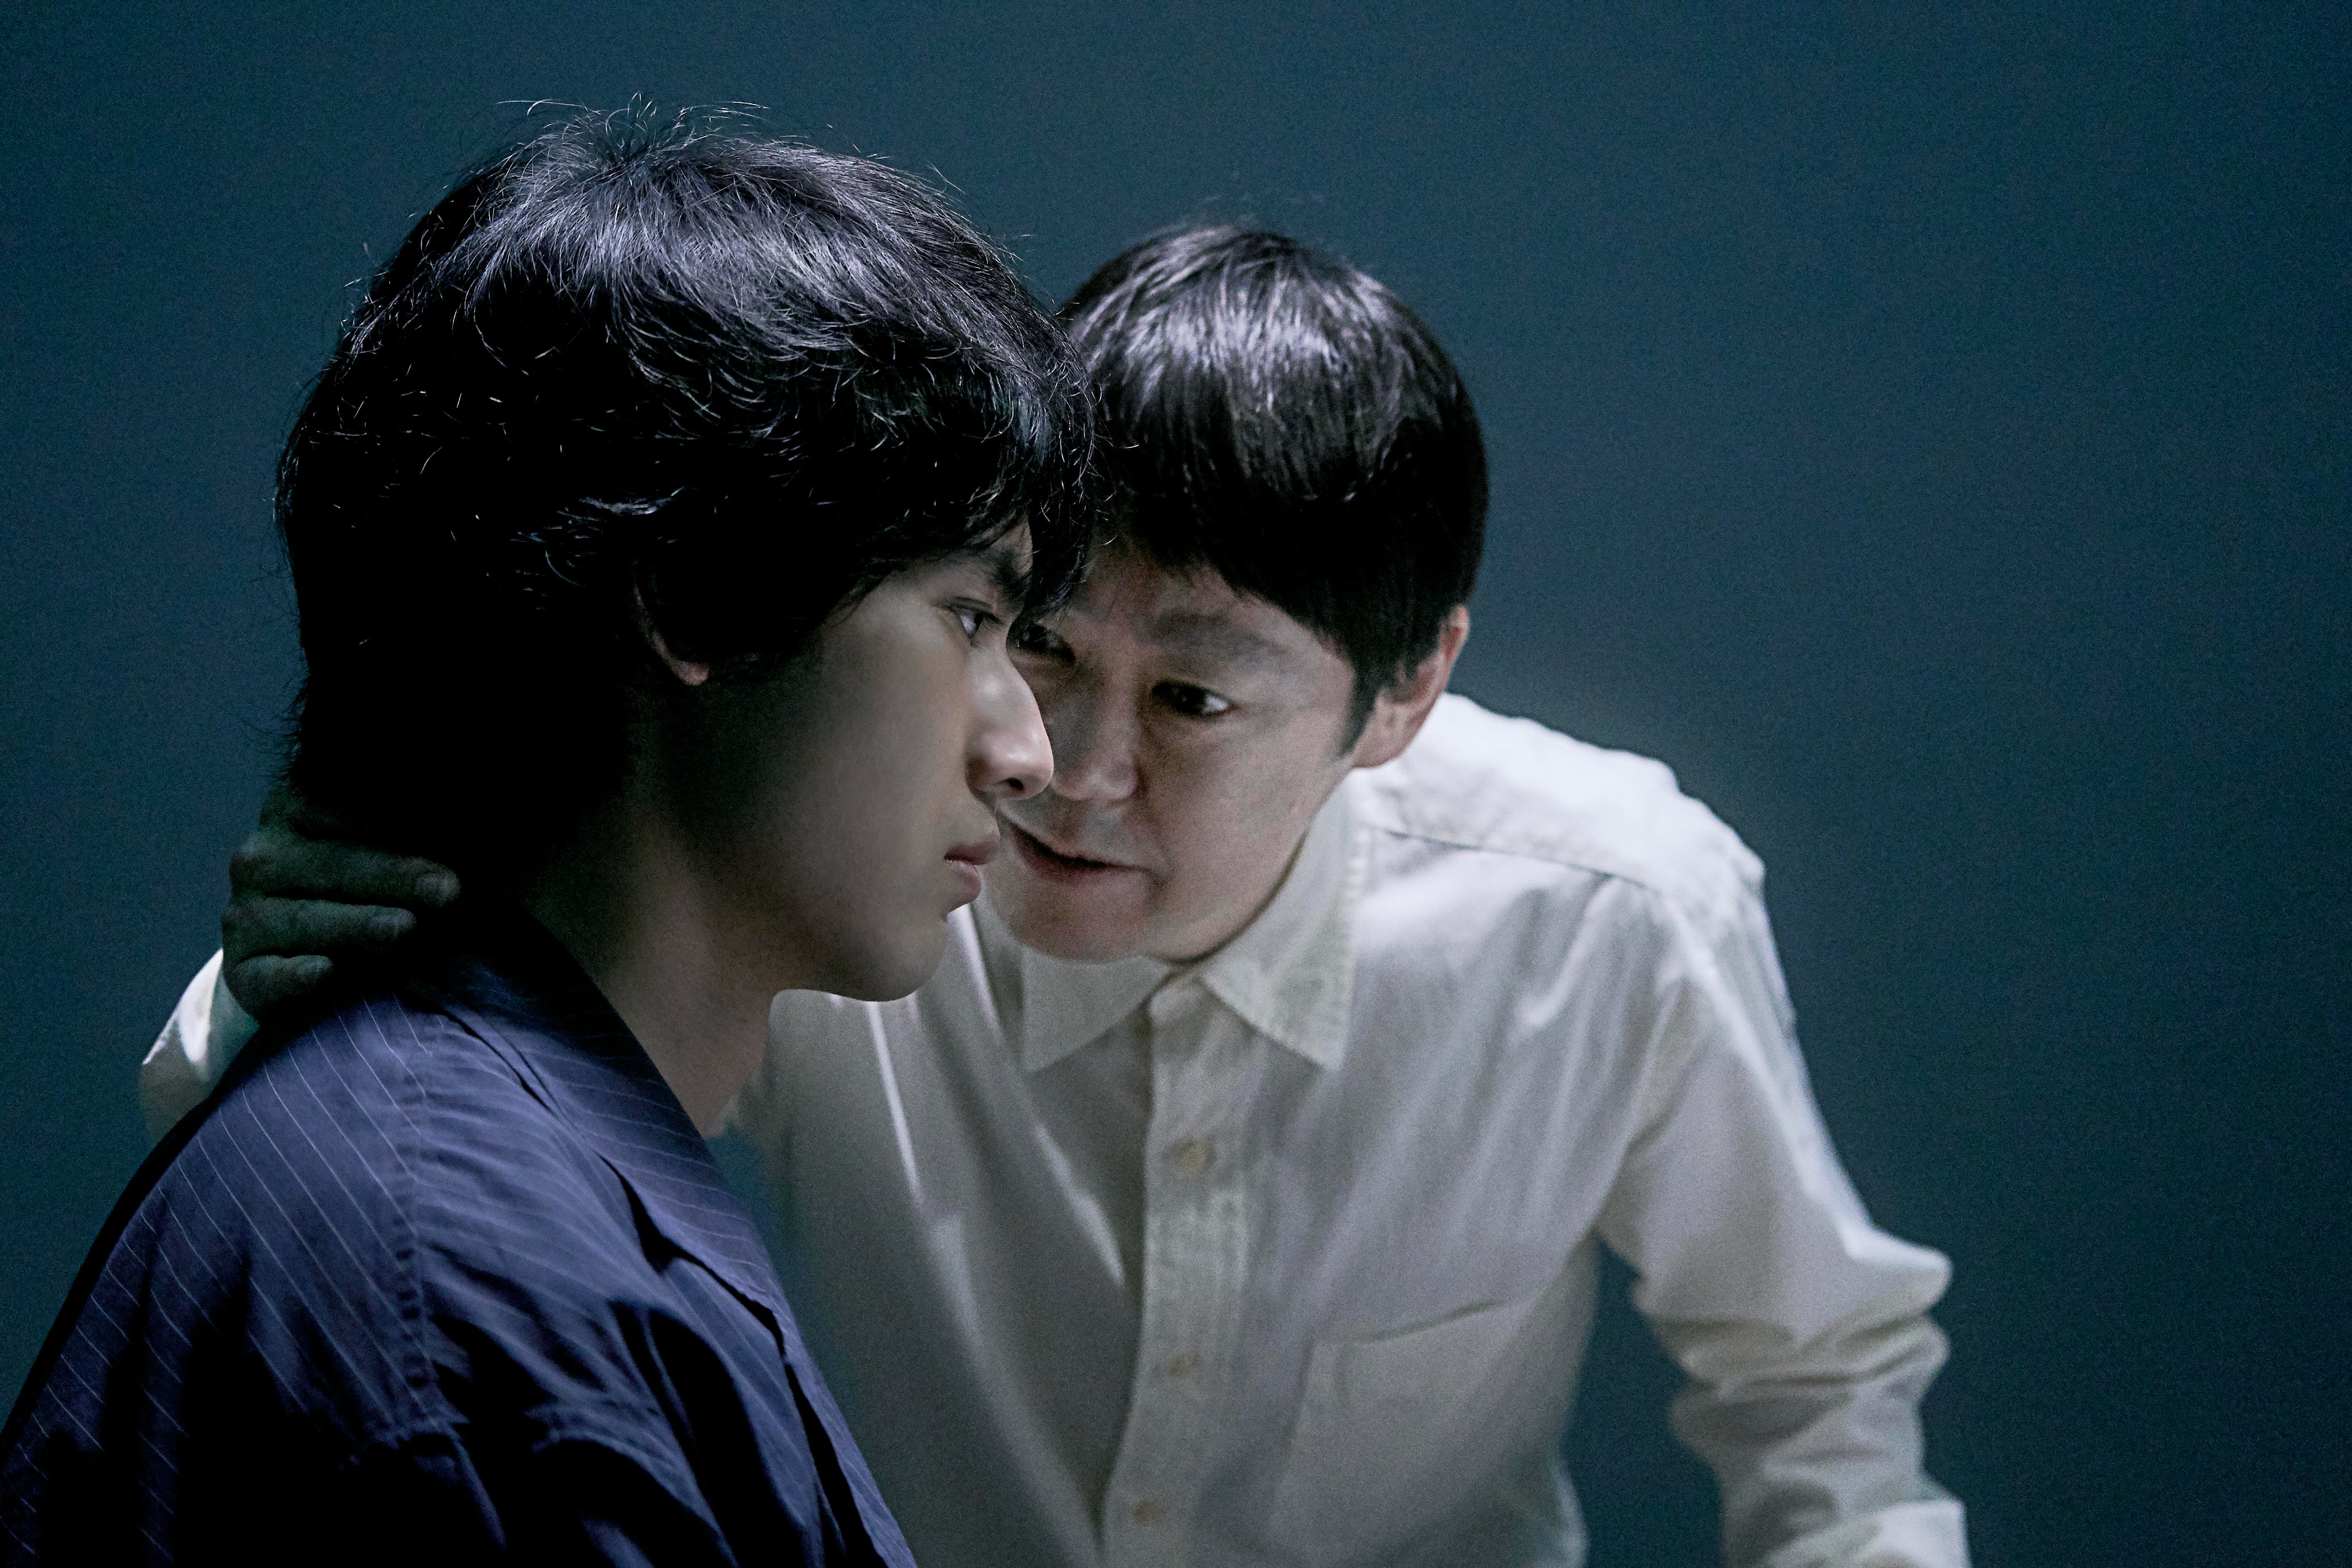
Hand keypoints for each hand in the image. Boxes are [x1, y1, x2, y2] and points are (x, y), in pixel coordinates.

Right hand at [221, 787, 460, 1019]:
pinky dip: (293, 976)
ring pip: (300, 918)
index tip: (472, 839)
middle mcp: (263, 858)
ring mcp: (245, 915)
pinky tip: (327, 973)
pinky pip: (264, 974)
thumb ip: (433, 828)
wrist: (320, 950)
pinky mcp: (242, 971)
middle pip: (332, 864)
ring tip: (405, 928)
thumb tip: (491, 825)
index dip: (409, 823)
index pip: (348, 807)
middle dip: (395, 875)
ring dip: (354, 924)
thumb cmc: (380, 884)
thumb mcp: (401, 844)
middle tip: (451, 889)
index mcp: (297, 807)